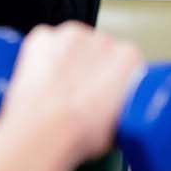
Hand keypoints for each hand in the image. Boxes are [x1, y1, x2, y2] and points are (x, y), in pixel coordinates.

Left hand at [0, 22, 144, 164]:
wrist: (44, 132)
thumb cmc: (80, 134)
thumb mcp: (119, 128)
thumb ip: (121, 106)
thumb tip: (112, 111)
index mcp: (129, 59)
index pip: (125, 62)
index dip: (113, 79)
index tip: (104, 93)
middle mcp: (103, 41)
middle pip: (98, 50)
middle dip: (90, 67)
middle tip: (79, 95)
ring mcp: (71, 36)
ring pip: (71, 45)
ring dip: (66, 60)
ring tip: (57, 90)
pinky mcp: (42, 37)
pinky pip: (43, 44)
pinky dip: (41, 58)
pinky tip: (41, 80)